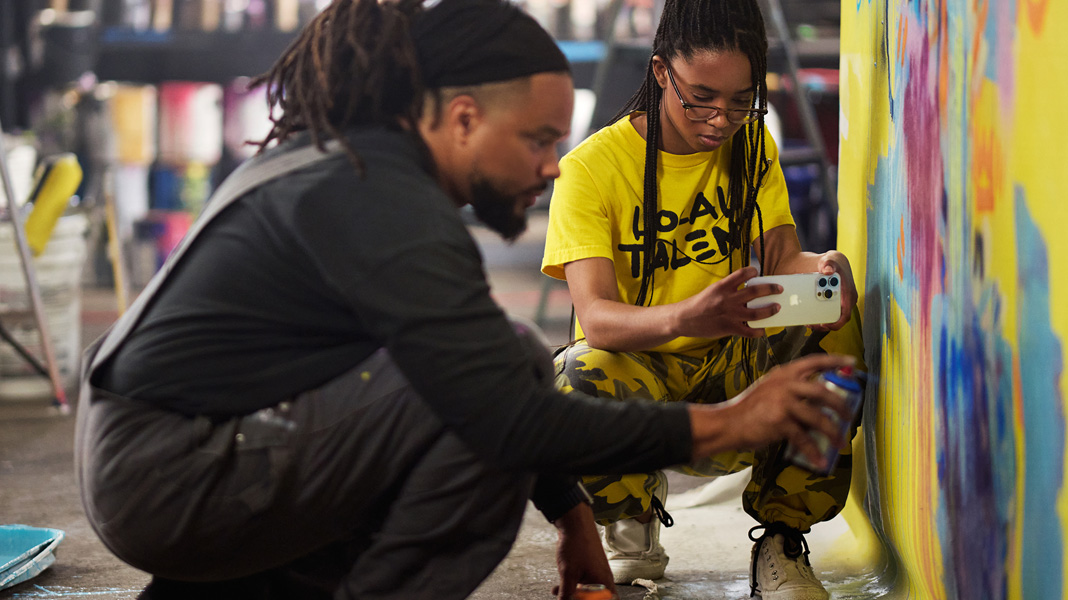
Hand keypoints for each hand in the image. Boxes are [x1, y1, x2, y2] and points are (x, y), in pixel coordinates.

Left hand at [551, 503, 615, 599]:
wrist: (575, 523)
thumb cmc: (577, 544)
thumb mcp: (568, 574)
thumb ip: (566, 593)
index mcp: (604, 582)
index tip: (580, 599)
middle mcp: (603, 578)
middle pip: (596, 597)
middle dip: (580, 599)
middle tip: (569, 597)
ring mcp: (597, 571)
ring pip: (588, 590)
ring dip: (574, 592)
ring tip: (559, 592)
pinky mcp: (590, 566)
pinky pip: (583, 581)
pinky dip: (572, 584)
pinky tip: (560, 585)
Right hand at [673, 266, 782, 339]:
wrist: (684, 319)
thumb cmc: (698, 304)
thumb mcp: (712, 291)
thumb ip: (728, 290)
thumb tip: (746, 292)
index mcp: (722, 287)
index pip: (742, 274)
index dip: (753, 271)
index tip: (758, 272)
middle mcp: (727, 299)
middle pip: (754, 291)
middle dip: (770, 289)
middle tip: (779, 289)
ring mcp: (729, 314)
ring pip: (755, 312)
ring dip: (769, 310)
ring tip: (777, 307)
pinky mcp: (728, 328)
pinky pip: (748, 331)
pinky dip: (757, 332)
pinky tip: (762, 330)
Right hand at [688, 353, 855, 468]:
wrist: (728, 423)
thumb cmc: (750, 409)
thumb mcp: (770, 390)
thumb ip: (792, 391)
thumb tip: (820, 403)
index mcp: (784, 374)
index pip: (813, 361)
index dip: (834, 361)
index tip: (851, 361)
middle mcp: (785, 384)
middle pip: (823, 392)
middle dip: (841, 405)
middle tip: (850, 415)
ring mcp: (783, 403)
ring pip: (818, 418)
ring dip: (833, 432)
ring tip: (840, 442)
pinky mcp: (780, 422)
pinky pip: (804, 439)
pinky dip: (814, 452)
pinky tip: (820, 461)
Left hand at [811, 251, 856, 330]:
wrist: (828, 262)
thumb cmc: (832, 262)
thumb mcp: (830, 259)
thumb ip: (828, 263)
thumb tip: (827, 270)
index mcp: (848, 293)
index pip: (845, 315)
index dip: (835, 323)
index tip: (823, 325)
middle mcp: (846, 300)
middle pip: (836, 318)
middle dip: (824, 324)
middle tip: (811, 324)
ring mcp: (840, 302)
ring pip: (831, 317)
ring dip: (820, 321)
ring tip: (808, 322)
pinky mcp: (832, 302)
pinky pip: (827, 312)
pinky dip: (819, 315)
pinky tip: (809, 315)